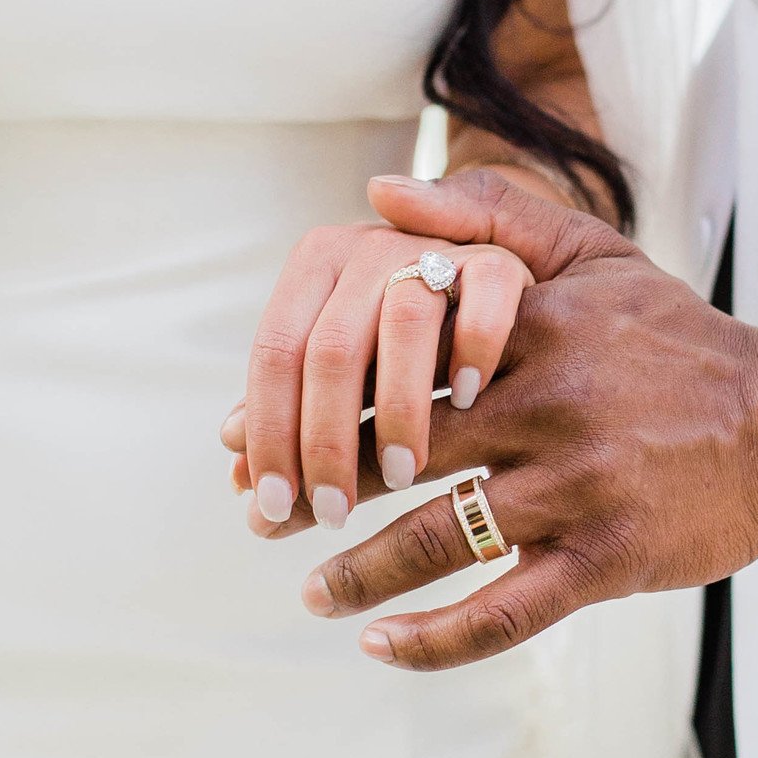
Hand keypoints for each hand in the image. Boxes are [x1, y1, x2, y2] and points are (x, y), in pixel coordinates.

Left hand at [223, 220, 532, 530]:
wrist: (525, 269)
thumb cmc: (418, 330)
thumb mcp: (357, 349)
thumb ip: (301, 388)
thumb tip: (232, 458)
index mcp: (323, 258)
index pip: (276, 351)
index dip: (268, 432)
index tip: (269, 507)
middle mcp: (373, 244)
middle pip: (332, 347)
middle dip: (325, 441)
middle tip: (331, 512)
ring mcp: (440, 249)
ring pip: (405, 326)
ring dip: (396, 412)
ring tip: (399, 478)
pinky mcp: (506, 262)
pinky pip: (485, 298)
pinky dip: (471, 348)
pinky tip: (465, 404)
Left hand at [254, 170, 757, 668]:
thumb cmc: (677, 338)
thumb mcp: (595, 255)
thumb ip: (490, 214)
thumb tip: (377, 194)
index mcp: (532, 327)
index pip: (395, 356)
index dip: (313, 396)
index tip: (253, 430)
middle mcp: (548, 404)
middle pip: (398, 449)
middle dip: (315, 486)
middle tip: (260, 513)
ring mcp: (579, 486)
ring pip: (441, 537)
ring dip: (358, 573)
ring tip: (309, 591)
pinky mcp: (610, 557)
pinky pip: (506, 611)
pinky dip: (436, 636)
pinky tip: (384, 645)